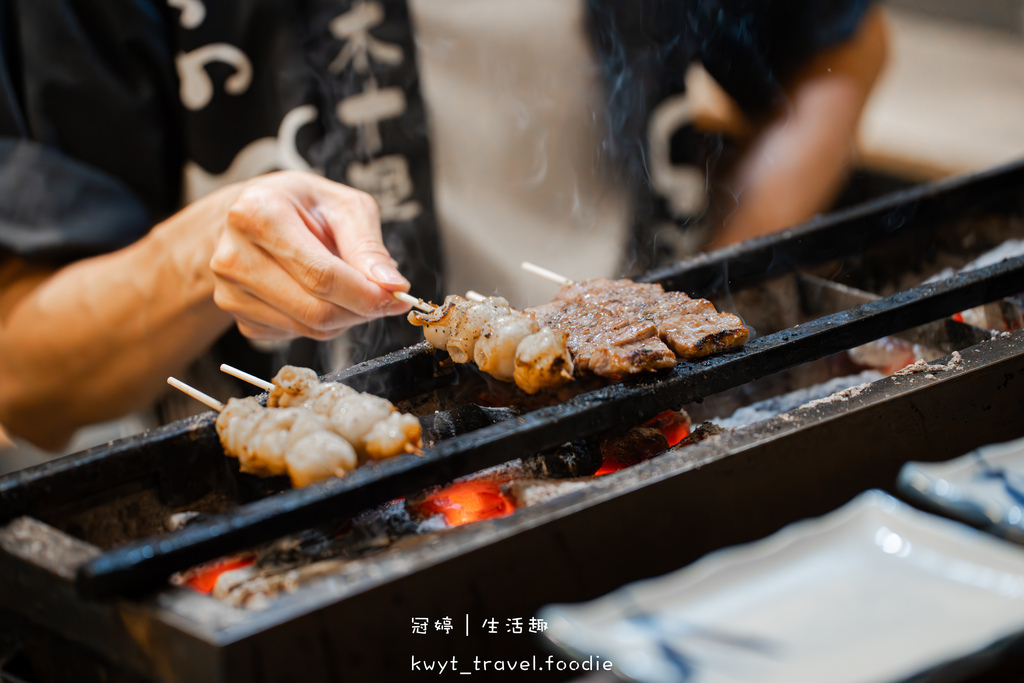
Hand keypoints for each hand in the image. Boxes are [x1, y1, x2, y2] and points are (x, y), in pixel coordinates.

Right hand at [210, 171, 410, 340]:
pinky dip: (321, 323)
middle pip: (315, 310)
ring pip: (309, 329)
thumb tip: (392, 284)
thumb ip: (367, 245)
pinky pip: (296, 335)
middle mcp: (235, 257)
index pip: (322, 275)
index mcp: (257, 215)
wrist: (247, 219)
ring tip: (347, 287)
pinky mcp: (239, 319)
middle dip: (360, 310)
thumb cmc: (298, 206)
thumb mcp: (341, 205)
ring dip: (344, 318)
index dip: (366, 294)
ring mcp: (231, 293)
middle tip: (382, 297)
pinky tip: (317, 294)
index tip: (397, 296)